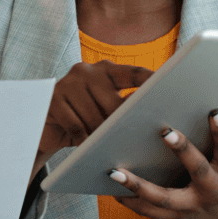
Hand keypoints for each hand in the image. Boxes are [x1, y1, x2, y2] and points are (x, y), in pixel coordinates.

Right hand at [33, 61, 153, 178]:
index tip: (172, 89)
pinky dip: (83, 141)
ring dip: (101, 137)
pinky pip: (76, 126)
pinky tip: (85, 147)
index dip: (151, 81)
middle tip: (129, 143)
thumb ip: (125, 108)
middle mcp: (87, 70)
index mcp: (106, 70)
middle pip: (115, 103)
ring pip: (95, 118)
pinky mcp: (53, 97)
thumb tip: (156, 116)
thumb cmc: (84, 119)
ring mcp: (69, 82)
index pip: (133, 73)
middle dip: (121, 126)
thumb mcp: (105, 112)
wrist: (45, 125)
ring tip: (103, 148)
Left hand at [110, 110, 217, 218]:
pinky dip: (133, 203)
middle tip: (165, 131)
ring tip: (114, 171)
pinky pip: (154, 213)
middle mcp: (215, 191)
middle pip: (197, 171)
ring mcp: (196, 207)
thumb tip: (188, 111)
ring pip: (165, 198)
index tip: (215, 112)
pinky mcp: (182, 217)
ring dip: (138, 185)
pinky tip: (112, 191)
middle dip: (182, 151)